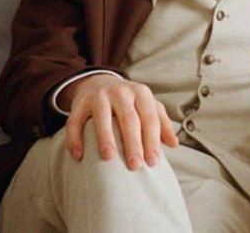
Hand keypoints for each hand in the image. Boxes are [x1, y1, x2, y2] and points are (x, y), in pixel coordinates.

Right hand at [59, 74, 178, 168]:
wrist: (99, 83)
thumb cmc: (130, 102)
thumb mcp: (148, 107)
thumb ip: (162, 124)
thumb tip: (174, 144)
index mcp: (141, 94)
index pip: (149, 118)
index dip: (152, 140)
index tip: (153, 162)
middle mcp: (121, 92)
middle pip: (128, 119)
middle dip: (132, 143)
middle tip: (135, 166)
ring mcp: (99, 96)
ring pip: (102, 118)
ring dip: (106, 138)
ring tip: (109, 158)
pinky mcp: (80, 103)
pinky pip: (75, 121)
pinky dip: (75, 138)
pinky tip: (78, 155)